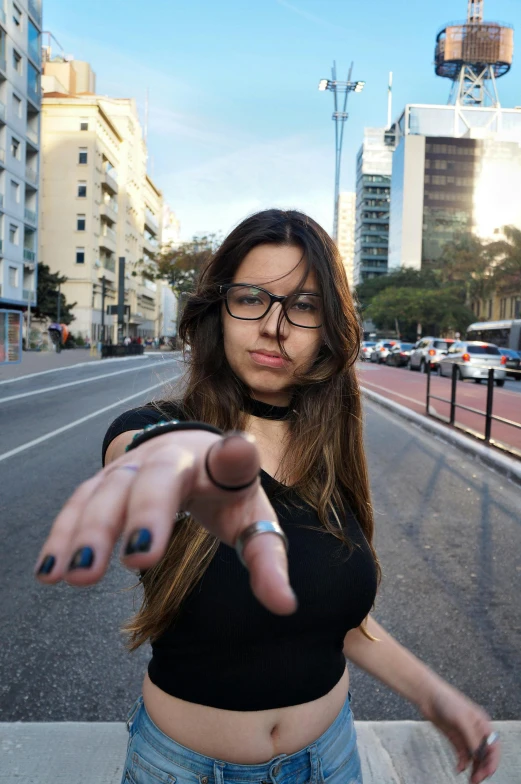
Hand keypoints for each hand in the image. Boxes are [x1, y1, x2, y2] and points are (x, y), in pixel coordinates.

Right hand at [34, 430, 296, 615]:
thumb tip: (285, 607)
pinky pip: (80, 501)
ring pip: (108, 490)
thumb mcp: (253, 519)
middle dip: (143, 514)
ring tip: (76, 576)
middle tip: (137, 560)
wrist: (189, 448)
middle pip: (156, 479)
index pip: (232, 459)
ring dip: (89, 530)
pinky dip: (63, 533)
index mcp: (219, 464)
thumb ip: (267, 560)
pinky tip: (50, 571)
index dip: (235, 456)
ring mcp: (134, 465)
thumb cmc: (226, 492)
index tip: (240, 451)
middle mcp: (173, 456)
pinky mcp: (106, 478)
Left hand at [420, 681, 499, 782]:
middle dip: (483, 768)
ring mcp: (465, 735)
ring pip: (474, 757)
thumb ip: (471, 738)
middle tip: (476, 780)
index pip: (493, 746)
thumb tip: (478, 756)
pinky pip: (463, 754)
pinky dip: (463, 763)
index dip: (493, 761)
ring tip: (470, 780)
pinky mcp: (455, 738)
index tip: (487, 773)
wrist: (428, 695)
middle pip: (485, 754)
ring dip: (474, 769)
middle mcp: (476, 731)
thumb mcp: (462, 719)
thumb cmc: (447, 701)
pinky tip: (459, 768)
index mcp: (483, 724)